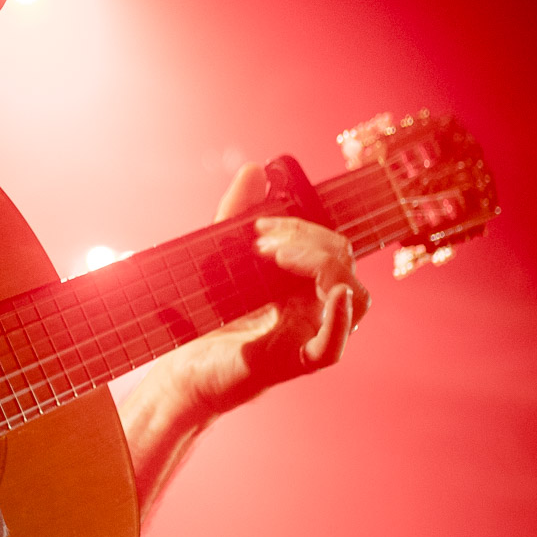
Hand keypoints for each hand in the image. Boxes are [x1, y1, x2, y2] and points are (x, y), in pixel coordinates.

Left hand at [168, 163, 371, 415]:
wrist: (183, 367)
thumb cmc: (208, 317)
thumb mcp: (222, 259)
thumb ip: (237, 215)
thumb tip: (257, 169)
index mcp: (307, 284)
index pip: (331, 246)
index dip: (304, 228)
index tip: (259, 224)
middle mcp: (318, 308)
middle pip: (343, 264)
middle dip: (308, 240)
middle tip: (261, 242)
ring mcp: (312, 335)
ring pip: (353, 298)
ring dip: (321, 266)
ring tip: (278, 257)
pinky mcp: (295, 362)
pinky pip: (333, 347)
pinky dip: (340, 321)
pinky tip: (336, 295)